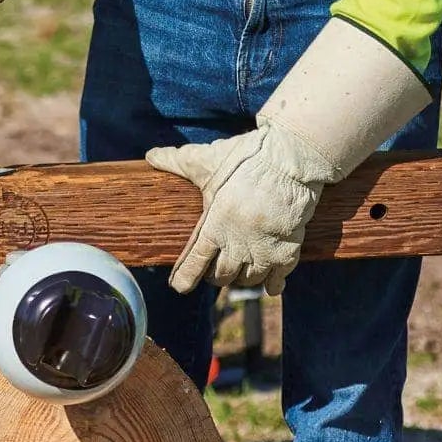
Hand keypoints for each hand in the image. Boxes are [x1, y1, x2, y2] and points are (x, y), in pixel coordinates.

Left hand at [144, 123, 336, 294]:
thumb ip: (177, 161)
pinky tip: (269, 283)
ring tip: (239, 270)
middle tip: (214, 270)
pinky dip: (272, 283)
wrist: (290, 160)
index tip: (178, 286)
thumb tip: (151, 155)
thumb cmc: (246, 158)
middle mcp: (238, 243)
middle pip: (222, 275)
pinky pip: (277, 279)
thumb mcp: (207, 159)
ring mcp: (264, 250)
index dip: (185, 276)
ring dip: (242, 278)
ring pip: (249, 279)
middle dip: (216, 275)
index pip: (196, 261)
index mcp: (215, 224)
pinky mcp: (288, 250)